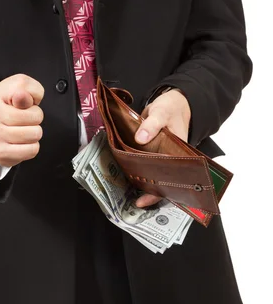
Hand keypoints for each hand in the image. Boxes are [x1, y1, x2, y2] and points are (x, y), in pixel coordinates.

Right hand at [0, 74, 44, 167]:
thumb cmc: (9, 106)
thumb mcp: (18, 88)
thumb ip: (28, 87)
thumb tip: (24, 99)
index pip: (25, 93)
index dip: (31, 99)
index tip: (22, 102)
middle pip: (36, 117)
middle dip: (35, 118)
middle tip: (24, 119)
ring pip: (35, 134)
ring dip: (34, 133)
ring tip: (23, 130)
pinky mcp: (0, 153)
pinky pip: (32, 150)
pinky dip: (31, 147)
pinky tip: (22, 142)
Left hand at [134, 89, 190, 207]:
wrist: (172, 102)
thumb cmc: (171, 109)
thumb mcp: (162, 113)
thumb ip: (152, 125)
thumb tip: (140, 138)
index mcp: (179, 155)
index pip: (171, 180)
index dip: (158, 193)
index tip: (143, 201)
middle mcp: (170, 160)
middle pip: (159, 182)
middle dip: (147, 192)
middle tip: (132, 200)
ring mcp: (159, 157)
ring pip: (150, 174)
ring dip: (139, 181)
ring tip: (125, 192)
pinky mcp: (150, 152)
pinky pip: (142, 164)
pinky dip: (134, 168)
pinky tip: (123, 173)